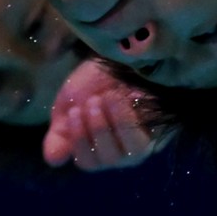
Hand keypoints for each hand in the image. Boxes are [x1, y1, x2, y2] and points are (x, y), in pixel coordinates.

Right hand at [42, 60, 159, 170]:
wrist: (118, 54)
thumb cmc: (91, 82)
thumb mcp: (68, 105)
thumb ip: (60, 133)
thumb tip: (53, 160)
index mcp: (95, 148)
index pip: (88, 161)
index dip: (79, 142)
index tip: (73, 113)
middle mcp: (121, 152)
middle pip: (110, 159)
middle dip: (98, 130)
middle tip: (92, 102)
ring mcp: (144, 142)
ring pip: (134, 152)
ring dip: (119, 124)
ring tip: (110, 98)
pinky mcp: (163, 128)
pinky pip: (153, 133)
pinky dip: (138, 116)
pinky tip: (131, 96)